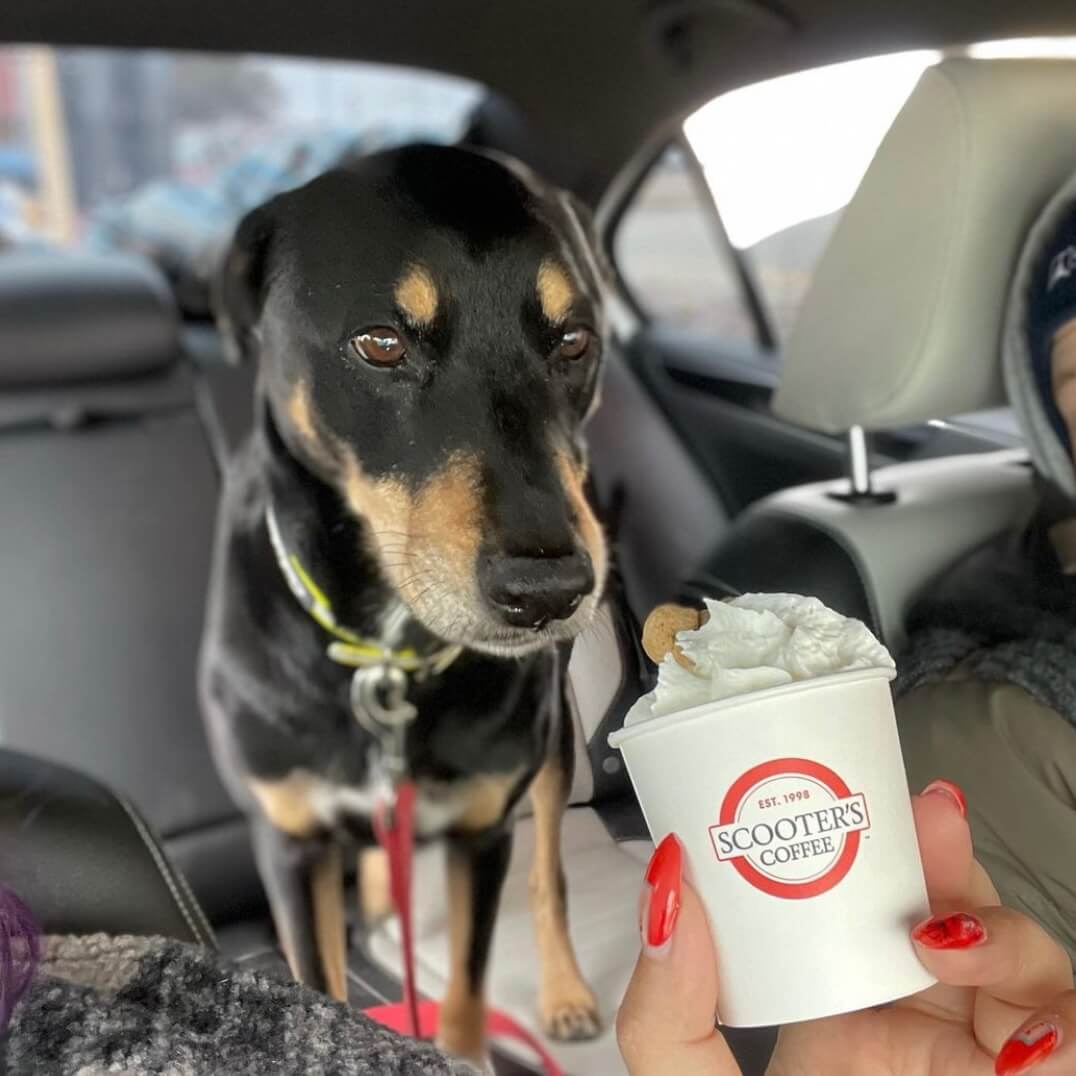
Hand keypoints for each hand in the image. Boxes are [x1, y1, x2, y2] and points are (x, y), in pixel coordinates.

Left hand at [616, 781, 1074, 1074]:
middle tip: (928, 814)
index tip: (860, 804)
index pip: (876, 914)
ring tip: (945, 937)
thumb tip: (667, 884)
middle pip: (959, 921)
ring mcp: (990, 1072)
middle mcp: (930, 1037)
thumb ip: (665, 1009)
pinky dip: (1063, 1031)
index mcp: (853, 1018)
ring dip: (1004, 935)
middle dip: (948, 861)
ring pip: (1034, 975)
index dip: (879, 855)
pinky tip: (1020, 1038)